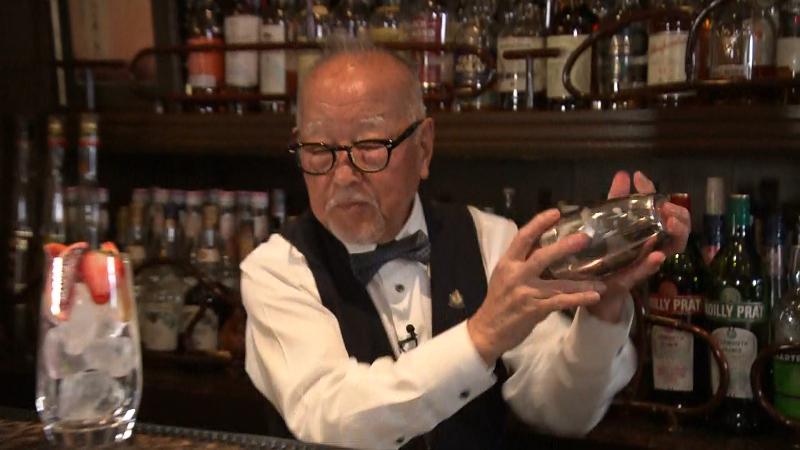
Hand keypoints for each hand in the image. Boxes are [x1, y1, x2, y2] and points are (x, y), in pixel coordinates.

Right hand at [467, 209, 607, 365]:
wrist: (487, 330)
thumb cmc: (498, 300)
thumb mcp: (504, 275)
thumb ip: (521, 261)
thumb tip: (543, 244)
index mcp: (507, 263)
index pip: (523, 237)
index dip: (539, 223)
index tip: (556, 213)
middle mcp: (515, 275)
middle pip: (541, 256)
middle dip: (564, 246)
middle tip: (584, 238)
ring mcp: (525, 293)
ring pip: (557, 284)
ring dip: (581, 283)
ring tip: (602, 281)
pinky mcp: (534, 310)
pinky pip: (560, 302)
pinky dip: (578, 299)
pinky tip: (593, 297)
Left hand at [586, 170, 690, 321]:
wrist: (593, 285)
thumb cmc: (606, 251)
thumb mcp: (609, 222)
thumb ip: (617, 199)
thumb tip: (624, 174)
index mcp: (650, 227)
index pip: (663, 207)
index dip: (655, 192)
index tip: (640, 179)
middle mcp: (656, 242)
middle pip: (681, 226)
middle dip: (679, 214)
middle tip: (666, 208)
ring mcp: (650, 259)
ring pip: (676, 245)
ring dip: (678, 233)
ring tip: (670, 223)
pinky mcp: (636, 276)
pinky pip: (648, 270)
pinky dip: (653, 263)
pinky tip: (657, 255)